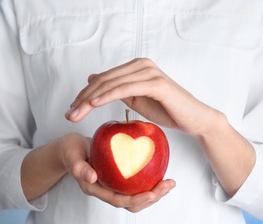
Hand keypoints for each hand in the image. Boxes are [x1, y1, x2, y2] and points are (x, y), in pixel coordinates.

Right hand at [64, 133, 175, 212]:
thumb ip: (79, 167)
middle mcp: (107, 191)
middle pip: (132, 203)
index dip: (137, 200)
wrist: (72, 148)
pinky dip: (150, 181)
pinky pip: (136, 184)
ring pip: (136, 196)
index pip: (119, 201)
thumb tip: (92, 177)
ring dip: (155, 192)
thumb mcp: (72, 156)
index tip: (153, 193)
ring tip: (169, 183)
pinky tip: (160, 172)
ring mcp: (114, 186)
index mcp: (96, 189)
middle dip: (152, 198)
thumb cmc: (71, 151)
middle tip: (168, 185)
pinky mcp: (119, 178)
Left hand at [66, 58, 215, 136]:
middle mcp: (141, 65)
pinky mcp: (156, 83)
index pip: (104, 79)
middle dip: (83, 98)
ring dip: (90, 99)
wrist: (193, 119)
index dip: (85, 94)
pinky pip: (126, 88)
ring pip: (112, 84)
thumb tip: (93, 79)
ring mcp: (149, 72)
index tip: (72, 109)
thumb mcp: (136, 99)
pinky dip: (108, 96)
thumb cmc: (166, 109)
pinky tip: (94, 104)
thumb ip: (117, 88)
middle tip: (69, 115)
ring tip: (76, 113)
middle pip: (104, 80)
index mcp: (136, 67)